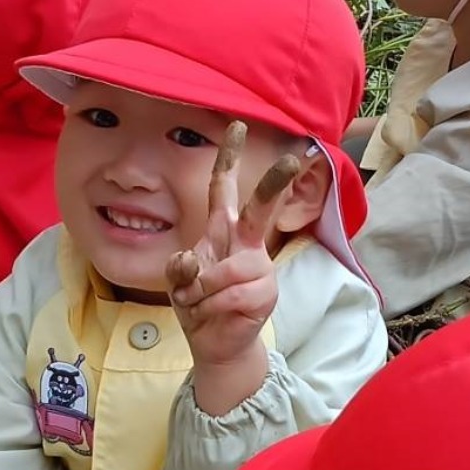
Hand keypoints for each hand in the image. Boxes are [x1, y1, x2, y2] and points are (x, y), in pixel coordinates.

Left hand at [168, 122, 300, 413]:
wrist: (215, 344)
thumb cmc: (197, 305)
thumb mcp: (176, 281)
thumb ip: (178, 267)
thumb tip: (194, 261)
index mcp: (222, 231)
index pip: (223, 188)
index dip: (228, 157)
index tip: (236, 125)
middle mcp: (245, 243)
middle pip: (260, 208)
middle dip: (276, 183)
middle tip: (293, 159)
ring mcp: (259, 268)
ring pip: (227, 271)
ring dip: (199, 293)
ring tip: (197, 304)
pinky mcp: (265, 293)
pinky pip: (228, 295)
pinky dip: (208, 308)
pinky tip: (209, 315)